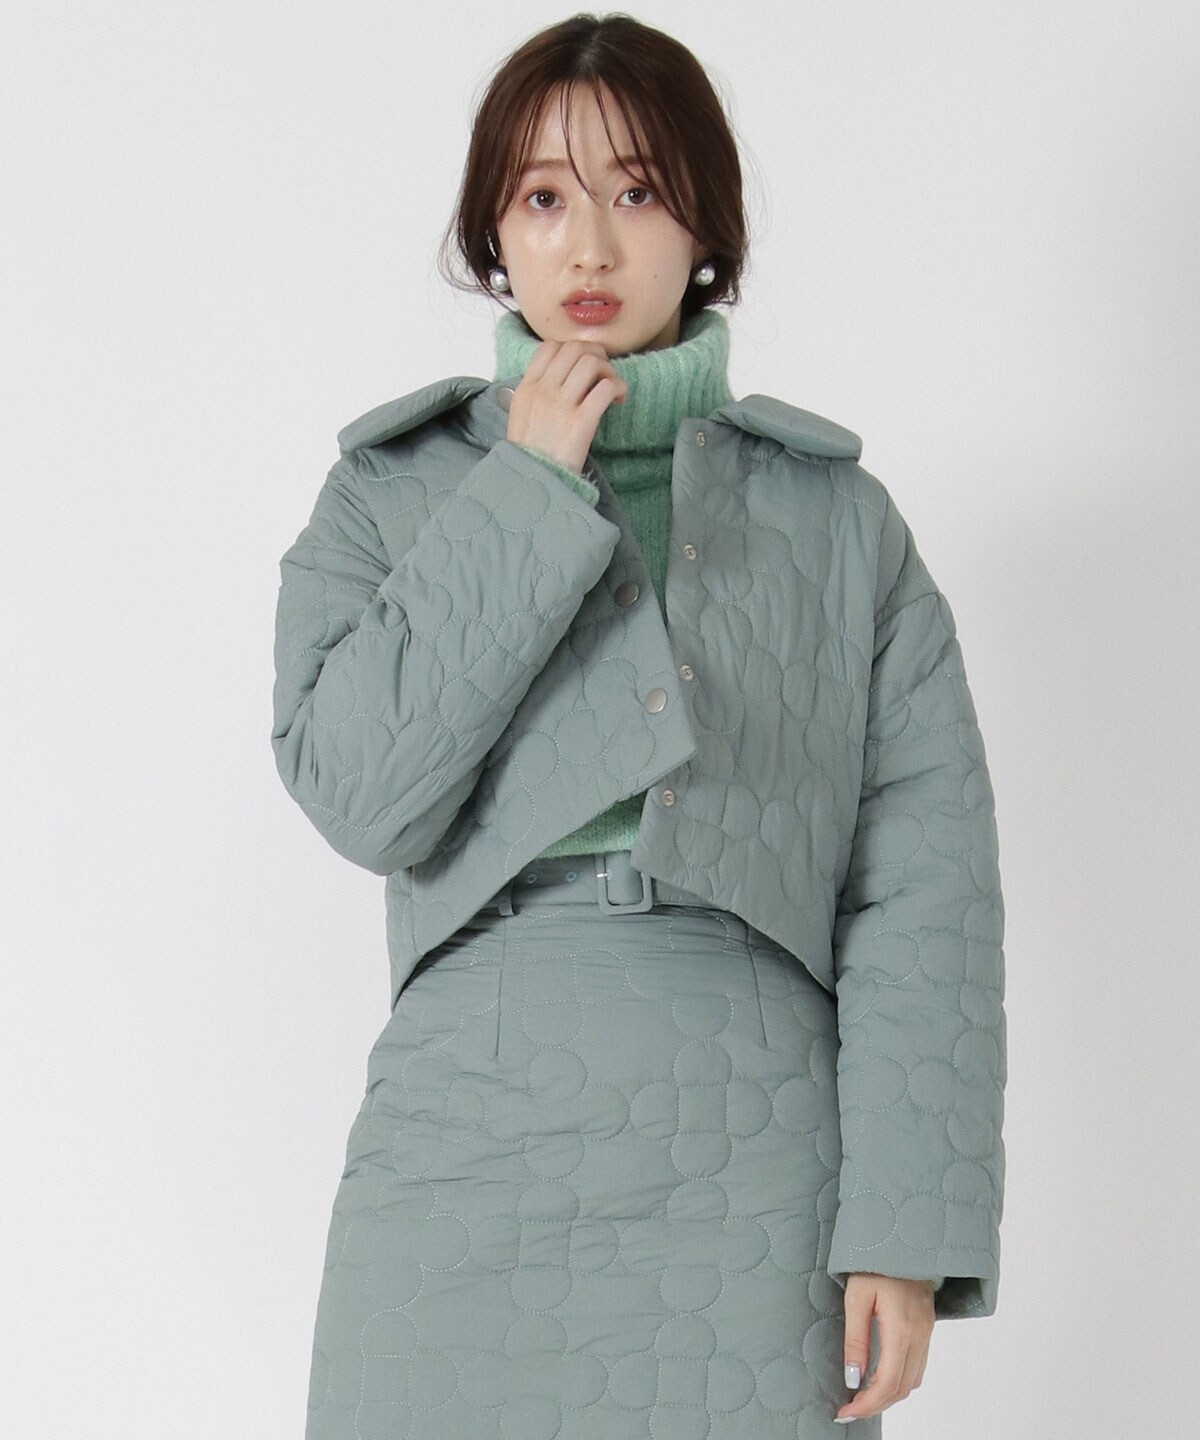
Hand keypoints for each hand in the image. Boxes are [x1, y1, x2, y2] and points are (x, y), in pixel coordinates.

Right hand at [506, 338, 627, 474]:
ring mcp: (561, 406)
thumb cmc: (531, 453)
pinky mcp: (581, 422)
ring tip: (610, 388)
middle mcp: (542, 391)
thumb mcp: (521, 416)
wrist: (534, 481)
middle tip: (603, 373)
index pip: (549, 347)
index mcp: (526, 388)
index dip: (572, 348)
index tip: (582, 363)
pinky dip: (618, 388)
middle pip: (574, 348)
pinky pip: (605, 388)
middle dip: (595, 355)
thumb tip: (561, 375)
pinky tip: (618, 400)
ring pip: (591, 363)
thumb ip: (536, 392)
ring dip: (608, 370)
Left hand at [834, 1273, 935, 1423]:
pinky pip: (917, 1366)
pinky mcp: (927, 1327)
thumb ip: (855, 1340)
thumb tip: (853, 1379)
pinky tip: (879, 1376)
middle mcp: (920, 1335)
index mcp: (902, 1328)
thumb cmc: (874, 1262)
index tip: (844, 1413)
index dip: (867, 1404)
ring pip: (913, 1380)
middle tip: (849, 1408)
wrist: (902, 1238)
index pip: (888, 1383)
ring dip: (888, 1394)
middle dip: (876, 1404)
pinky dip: (899, 1379)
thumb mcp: (856, 1297)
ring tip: (861, 1396)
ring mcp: (927, 1332)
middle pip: (903, 1388)